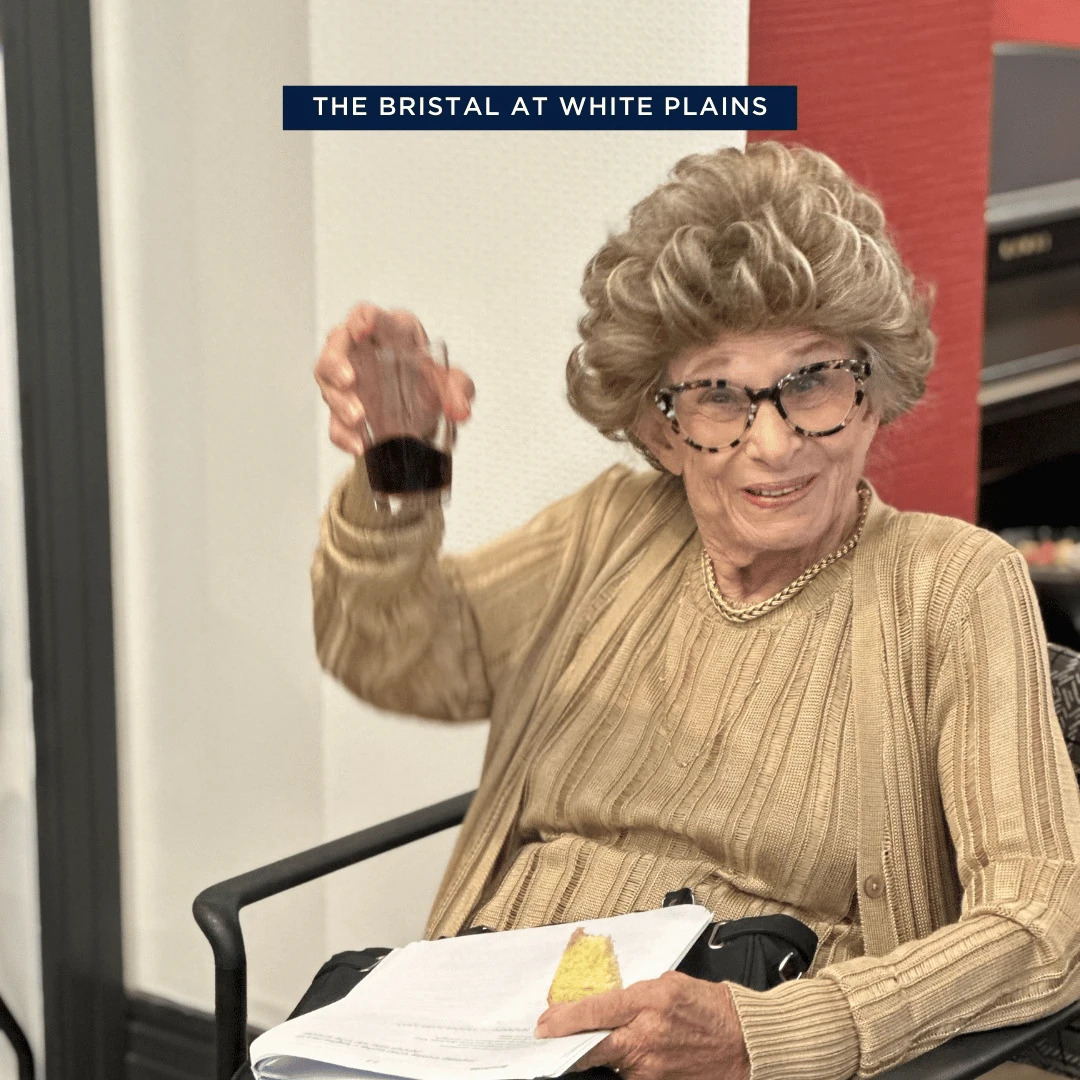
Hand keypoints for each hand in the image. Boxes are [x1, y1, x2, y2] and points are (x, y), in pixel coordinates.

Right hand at [314, 302, 475, 456]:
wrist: (421, 422)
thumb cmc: (430, 386)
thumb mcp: (452, 385)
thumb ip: (459, 390)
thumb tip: (460, 410)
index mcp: (390, 333)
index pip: (369, 315)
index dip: (364, 319)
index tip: (364, 330)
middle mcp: (362, 350)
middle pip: (336, 342)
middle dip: (336, 360)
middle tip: (348, 380)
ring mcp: (347, 380)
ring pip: (326, 379)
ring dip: (338, 399)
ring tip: (358, 418)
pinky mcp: (342, 411)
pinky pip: (333, 421)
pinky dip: (343, 434)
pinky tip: (358, 444)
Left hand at [535, 972, 749, 1079]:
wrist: (745, 1043)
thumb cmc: (710, 1008)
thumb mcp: (669, 984)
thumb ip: (634, 993)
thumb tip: (605, 1003)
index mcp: (650, 1003)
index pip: (596, 1011)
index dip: (565, 1018)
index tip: (544, 1023)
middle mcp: (647, 1039)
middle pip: (593, 1047)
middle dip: (567, 1044)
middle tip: (550, 1038)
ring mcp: (651, 1069)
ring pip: (612, 1061)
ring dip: (607, 1050)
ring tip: (625, 1036)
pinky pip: (630, 1074)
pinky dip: (628, 1062)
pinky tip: (639, 1051)